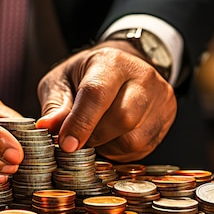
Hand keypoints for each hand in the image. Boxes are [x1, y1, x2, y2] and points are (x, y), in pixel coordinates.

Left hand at [35, 40, 176, 162]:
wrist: (122, 68)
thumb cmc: (87, 76)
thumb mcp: (62, 81)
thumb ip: (55, 105)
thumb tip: (46, 127)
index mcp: (112, 62)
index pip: (97, 94)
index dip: (80, 123)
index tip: (66, 144)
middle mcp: (143, 77)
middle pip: (122, 118)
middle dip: (95, 137)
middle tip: (78, 140)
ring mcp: (160, 98)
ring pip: (134, 138)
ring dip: (108, 146)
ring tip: (95, 137)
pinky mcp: (166, 117)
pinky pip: (143, 148)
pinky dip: (121, 151)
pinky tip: (111, 140)